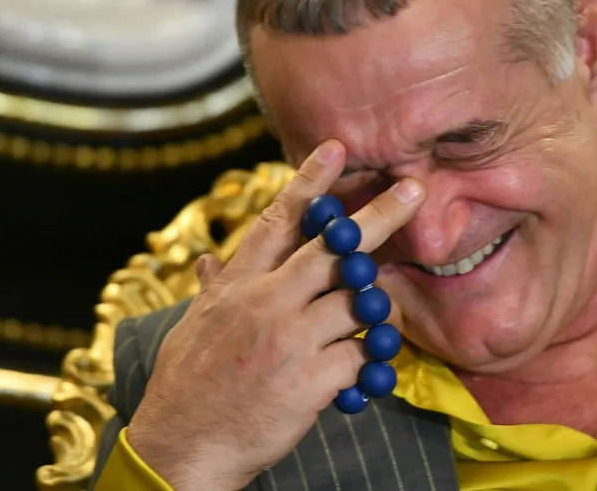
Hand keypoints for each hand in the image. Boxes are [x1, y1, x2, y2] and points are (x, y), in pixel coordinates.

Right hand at [125, 140, 423, 489]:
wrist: (181, 446)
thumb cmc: (187, 385)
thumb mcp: (192, 326)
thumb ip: (213, 290)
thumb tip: (210, 262)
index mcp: (237, 285)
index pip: (279, 220)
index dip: (310, 182)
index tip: (337, 150)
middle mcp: (265, 302)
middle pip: (335, 247)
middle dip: (380, 216)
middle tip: (414, 191)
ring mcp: (288, 339)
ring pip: (357, 302)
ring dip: (373, 310)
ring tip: (375, 321)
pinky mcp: (310, 379)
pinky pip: (361, 356)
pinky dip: (366, 365)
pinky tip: (357, 375)